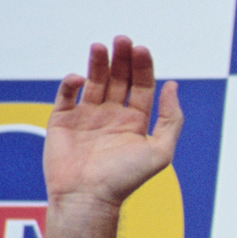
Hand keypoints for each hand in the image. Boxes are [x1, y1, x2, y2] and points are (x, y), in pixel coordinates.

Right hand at [41, 36, 183, 237]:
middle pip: (118, 78)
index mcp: (135, 121)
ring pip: (93, 81)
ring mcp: (86, 116)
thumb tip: (174, 87)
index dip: (142, 66)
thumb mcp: (160, 150)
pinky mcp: (62, 120)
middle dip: (121, 58)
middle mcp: (111, 115)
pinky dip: (71, 83)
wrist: (89, 197)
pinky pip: (66, 95)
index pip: (141, 86)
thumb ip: (170, 119)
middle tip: (122, 40)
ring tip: (101, 46)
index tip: (141, 49)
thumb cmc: (126, 179)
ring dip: (97, 62)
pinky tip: (80, 78)